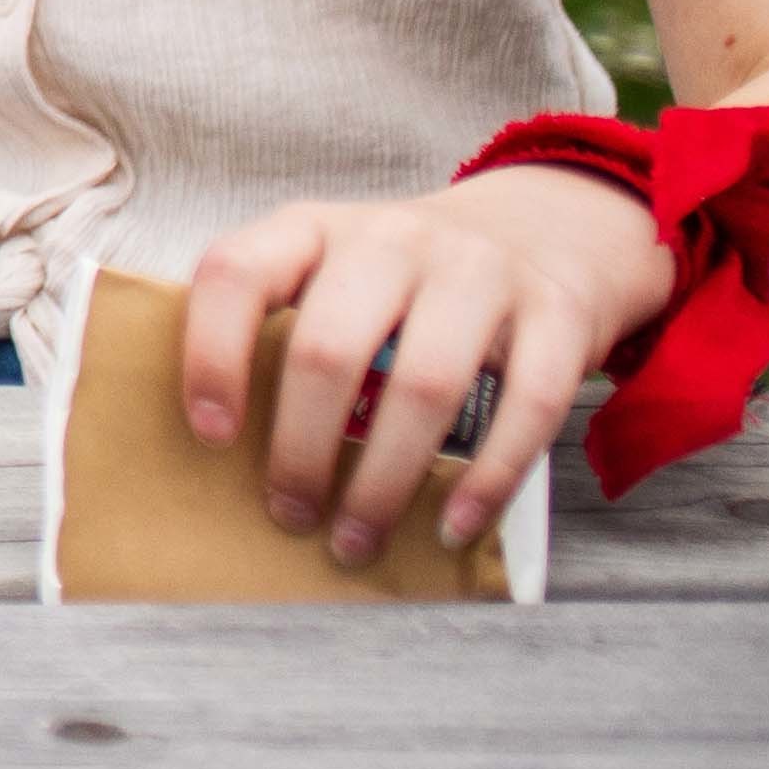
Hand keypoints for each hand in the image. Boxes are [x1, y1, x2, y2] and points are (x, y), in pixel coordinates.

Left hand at [182, 169, 687, 564]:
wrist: (543, 228)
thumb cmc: (406, 279)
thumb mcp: (331, 271)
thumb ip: (281, 328)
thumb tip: (223, 449)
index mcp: (314, 228)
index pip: (238, 272)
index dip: (212, 355)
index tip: (211, 436)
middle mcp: (392, 238)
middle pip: (329, 349)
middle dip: (301, 450)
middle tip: (290, 516)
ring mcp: (480, 272)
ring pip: (422, 386)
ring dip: (384, 481)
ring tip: (356, 539)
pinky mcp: (557, 314)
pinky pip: (524, 406)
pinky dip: (485, 479)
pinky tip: (451, 525)